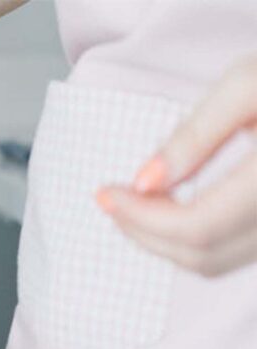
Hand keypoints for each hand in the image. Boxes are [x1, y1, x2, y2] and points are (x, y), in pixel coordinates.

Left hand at [96, 56, 256, 276]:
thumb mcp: (247, 84)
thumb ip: (194, 135)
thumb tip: (143, 182)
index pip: (197, 227)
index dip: (141, 217)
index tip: (106, 193)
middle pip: (202, 255)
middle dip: (144, 232)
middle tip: (111, 199)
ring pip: (215, 263)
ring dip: (164, 240)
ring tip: (136, 200)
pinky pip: (232, 253)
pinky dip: (191, 239)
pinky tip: (169, 206)